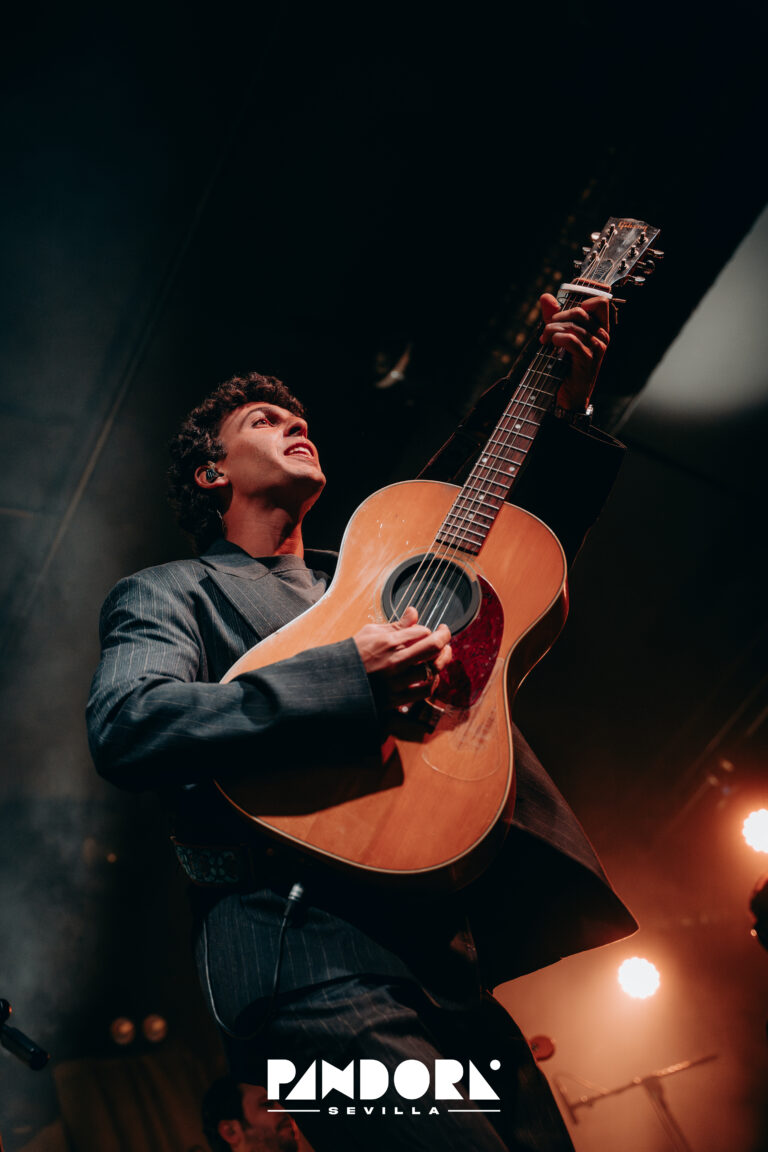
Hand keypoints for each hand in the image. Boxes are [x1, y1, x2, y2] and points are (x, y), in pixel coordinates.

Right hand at [354, 606, 452, 710]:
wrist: (337, 681)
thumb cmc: (353, 655)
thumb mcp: (371, 632)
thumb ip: (397, 625)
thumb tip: (414, 612)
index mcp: (388, 642)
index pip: (421, 631)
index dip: (428, 630)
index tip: (428, 631)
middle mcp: (395, 661)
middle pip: (433, 647)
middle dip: (444, 637)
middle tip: (445, 634)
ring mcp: (397, 681)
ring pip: (433, 669)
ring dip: (442, 659)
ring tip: (443, 654)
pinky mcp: (397, 698)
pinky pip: (425, 691)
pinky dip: (433, 682)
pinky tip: (432, 675)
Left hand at [539, 292, 609, 411]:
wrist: (568, 396)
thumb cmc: (565, 367)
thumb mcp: (559, 337)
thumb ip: (554, 317)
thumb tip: (546, 296)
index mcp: (599, 329)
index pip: (601, 302)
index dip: (583, 299)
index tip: (564, 309)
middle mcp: (602, 336)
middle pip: (580, 311)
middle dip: (557, 317)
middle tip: (546, 329)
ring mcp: (597, 348)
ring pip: (572, 325)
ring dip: (552, 330)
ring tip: (544, 340)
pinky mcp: (587, 359)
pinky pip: (571, 340)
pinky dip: (556, 339)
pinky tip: (550, 345)